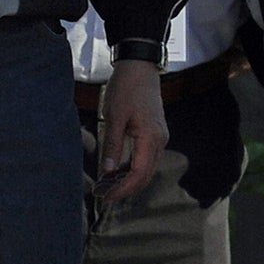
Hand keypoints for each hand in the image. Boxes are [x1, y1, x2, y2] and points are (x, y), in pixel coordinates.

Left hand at [96, 60, 167, 201]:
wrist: (140, 67)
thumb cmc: (126, 88)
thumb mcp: (114, 116)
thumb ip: (112, 145)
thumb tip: (107, 171)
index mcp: (150, 138)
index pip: (138, 174)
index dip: (122, 188)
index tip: (106, 195)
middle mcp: (159, 141)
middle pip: (145, 175)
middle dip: (126, 188)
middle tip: (104, 196)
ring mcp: (159, 137)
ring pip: (146, 168)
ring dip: (129, 180)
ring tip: (108, 186)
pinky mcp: (155, 133)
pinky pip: (146, 158)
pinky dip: (133, 168)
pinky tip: (118, 171)